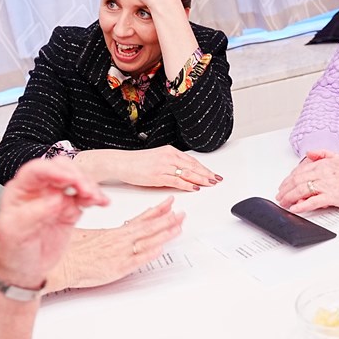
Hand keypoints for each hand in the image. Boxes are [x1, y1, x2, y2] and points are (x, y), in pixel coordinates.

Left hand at [0, 158, 107, 288]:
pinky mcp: (69, 209)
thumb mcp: (14, 233)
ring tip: (95, 198)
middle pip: (61, 169)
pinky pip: (85, 196)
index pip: (37, 170)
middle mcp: (39, 190)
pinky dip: (95, 197)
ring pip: (76, 180)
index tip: (70, 179)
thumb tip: (56, 198)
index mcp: (20, 190)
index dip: (54, 171)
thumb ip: (33, 213)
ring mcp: (56, 198)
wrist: (23, 271)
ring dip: (89, 186)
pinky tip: (101, 201)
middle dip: (76, 176)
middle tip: (86, 190)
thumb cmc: (12, 251)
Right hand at [51, 197, 185, 290]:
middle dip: (167, 219)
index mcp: (114, 232)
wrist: (64, 263)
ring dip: (165, 233)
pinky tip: (161, 248)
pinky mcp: (118, 268)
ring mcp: (121, 254)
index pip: (140, 218)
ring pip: (148, 241)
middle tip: (181, 213)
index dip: (157, 210)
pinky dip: (150, 253)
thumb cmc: (72, 251)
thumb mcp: (87, 234)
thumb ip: (100, 232)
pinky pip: (138, 259)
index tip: (169, 203)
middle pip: (149, 227)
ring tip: (179, 226)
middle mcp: (120, 240)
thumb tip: (104, 232)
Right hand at [79, 146, 220, 191]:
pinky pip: (177, 181)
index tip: (213, 173)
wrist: (121, 162)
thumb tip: (184, 172)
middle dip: (206, 174)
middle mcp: (168, 157)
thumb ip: (171, 163)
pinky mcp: (158, 176)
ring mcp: (163, 166)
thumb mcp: (157, 158)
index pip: (191, 160)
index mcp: (169, 151)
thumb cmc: (136, 162)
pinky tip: (195, 188)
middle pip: (192, 166)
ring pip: (187, 173)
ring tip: (210, 184)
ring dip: (201, 179)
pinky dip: (187, 185)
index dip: (204, 168)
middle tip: (217, 179)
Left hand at [275, 149, 338, 211]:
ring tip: (284, 203)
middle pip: (297, 180)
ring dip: (289, 197)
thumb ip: (322, 154)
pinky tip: (295, 209)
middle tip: (280, 196)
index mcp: (323, 164)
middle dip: (285, 189)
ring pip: (301, 190)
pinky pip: (313, 201)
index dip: (288, 180)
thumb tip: (309, 154)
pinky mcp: (332, 197)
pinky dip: (302, 206)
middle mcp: (322, 173)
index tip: (284, 186)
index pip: (299, 171)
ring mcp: (326, 185)